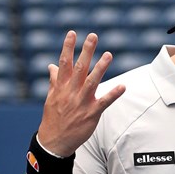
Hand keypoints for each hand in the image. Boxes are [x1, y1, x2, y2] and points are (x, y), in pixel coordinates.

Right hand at [38, 32, 125, 155]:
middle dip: (86, 51)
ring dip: (101, 68)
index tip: (72, 33)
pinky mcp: (91, 113)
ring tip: (109, 54)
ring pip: (92, 82)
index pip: (64, 63)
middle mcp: (71, 92)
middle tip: (93, 36)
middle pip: (79, 68)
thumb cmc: (54, 117)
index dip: (68, 47)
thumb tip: (52, 66)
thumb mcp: (51, 97)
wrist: (54, 141)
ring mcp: (81, 102)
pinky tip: (123, 86)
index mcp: (61, 87)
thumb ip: (55, 80)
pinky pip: (104, 102)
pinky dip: (113, 94)